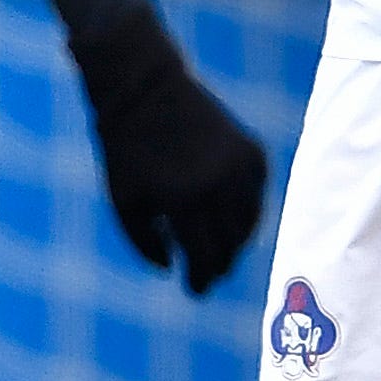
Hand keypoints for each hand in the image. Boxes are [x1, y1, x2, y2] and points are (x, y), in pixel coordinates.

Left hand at [70, 0, 267, 293]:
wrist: (145, 89)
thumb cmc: (126, 150)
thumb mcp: (123, 201)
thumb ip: (146, 243)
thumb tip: (173, 268)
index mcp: (183, 201)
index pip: (204, 258)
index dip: (200, 281)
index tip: (195, 291)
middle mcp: (218, 186)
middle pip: (230, 246)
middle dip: (218, 265)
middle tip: (207, 275)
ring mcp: (239, 166)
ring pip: (250, 223)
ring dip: (235, 241)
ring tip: (217, 248)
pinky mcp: (251, 151)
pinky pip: (257, 194)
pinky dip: (247, 209)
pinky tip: (230, 216)